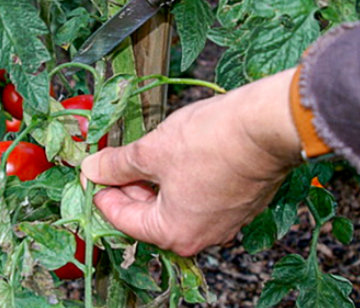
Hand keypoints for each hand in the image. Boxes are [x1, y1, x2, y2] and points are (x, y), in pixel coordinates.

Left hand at [81, 69, 302, 255]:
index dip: (102, 193)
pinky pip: (199, 196)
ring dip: (154, 181)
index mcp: (174, 232)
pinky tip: (173, 154)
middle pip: (149, 214)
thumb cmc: (213, 142)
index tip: (92, 174)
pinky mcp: (239, 201)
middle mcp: (201, 235)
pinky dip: (180, 178)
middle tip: (113, 161)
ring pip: (174, 204)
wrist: (267, 125)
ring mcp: (224, 220)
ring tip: (142, 152)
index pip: (123, 219)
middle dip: (128, 186)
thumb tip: (93, 169)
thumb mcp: (150, 151)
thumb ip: (116, 165)